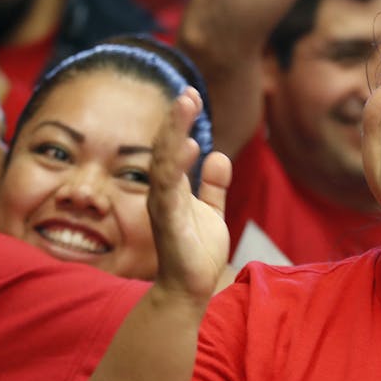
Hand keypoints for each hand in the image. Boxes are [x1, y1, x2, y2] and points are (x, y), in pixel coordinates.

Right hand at [147, 89, 231, 304]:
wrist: (190, 289)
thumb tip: (218, 154)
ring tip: (185, 105)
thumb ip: (213, 185)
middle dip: (175, 119)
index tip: (191, 94)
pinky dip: (177, 167)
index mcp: (171, 188)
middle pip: (164, 147)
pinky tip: (190, 147)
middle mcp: (162, 192)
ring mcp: (163, 206)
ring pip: (163, 162)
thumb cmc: (196, 252)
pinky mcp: (169, 222)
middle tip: (188, 91)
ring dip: (173, 132)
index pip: (172, 146)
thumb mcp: (212, 211)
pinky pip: (170, 190)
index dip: (180, 121)